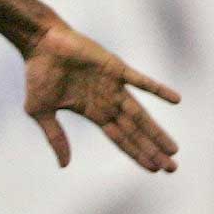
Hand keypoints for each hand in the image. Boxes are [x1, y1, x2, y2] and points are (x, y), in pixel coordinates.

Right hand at [22, 23, 180, 171]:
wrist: (40, 44)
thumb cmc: (38, 75)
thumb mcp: (41, 111)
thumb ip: (55, 137)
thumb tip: (64, 165)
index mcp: (93, 112)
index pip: (120, 138)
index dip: (136, 153)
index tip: (153, 169)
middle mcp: (107, 102)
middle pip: (134, 131)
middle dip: (152, 150)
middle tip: (171, 168)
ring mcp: (113, 86)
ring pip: (140, 114)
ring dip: (156, 131)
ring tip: (172, 149)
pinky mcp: (116, 68)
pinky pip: (141, 81)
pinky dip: (157, 90)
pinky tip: (175, 100)